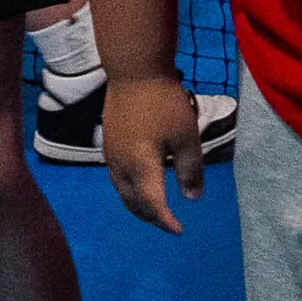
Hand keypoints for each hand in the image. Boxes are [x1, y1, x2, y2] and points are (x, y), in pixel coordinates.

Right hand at [101, 69, 208, 232]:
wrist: (134, 70)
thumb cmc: (164, 103)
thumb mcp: (186, 138)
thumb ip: (190, 170)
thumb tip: (193, 198)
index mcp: (141, 168)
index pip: (153, 205)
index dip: (166, 221)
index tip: (179, 230)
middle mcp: (121, 165)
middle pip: (133, 203)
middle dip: (150, 217)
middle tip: (167, 223)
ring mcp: (111, 154)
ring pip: (121, 191)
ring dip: (137, 204)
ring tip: (153, 208)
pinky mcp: (108, 142)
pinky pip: (116, 176)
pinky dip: (128, 188)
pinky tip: (139, 182)